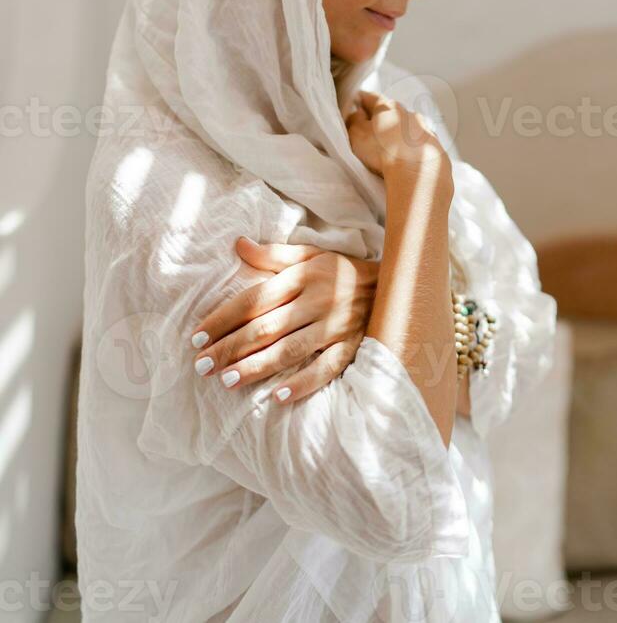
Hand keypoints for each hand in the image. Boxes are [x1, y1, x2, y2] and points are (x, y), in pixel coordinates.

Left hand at [190, 237, 378, 403]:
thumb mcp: (309, 254)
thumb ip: (272, 254)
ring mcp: (335, 327)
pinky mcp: (352, 347)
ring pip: (290, 350)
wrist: (395, 282)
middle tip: (202, 365)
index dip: (222, 319)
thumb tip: (237, 244)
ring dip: (257, 367)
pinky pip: (326, 368)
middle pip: (265, 328)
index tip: (196, 337)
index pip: (253, 300)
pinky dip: (303, 383)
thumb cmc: (341, 270)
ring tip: (227, 381)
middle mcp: (316, 301)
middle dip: (231, 347)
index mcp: (301, 277)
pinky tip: (278, 396)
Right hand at [346, 89, 450, 179]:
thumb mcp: (357, 135)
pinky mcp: (435, 146)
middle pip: (391, 113)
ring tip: (390, 150)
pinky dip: (412, 149)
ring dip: (398, 134)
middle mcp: (409, 113)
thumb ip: (354, 121)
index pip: (370, 97)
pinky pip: (419, 145)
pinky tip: (407, 160)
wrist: (417, 173)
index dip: (359, 101)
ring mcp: (425, 129)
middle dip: (380, 120)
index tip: (353, 106)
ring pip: (407, 128)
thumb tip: (357, 114)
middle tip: (369, 132)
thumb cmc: (382, 151)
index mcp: (388, 106)